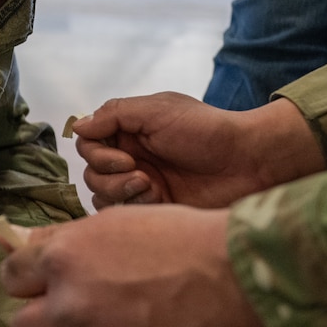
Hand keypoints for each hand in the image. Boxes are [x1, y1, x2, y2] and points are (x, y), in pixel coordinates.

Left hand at [0, 205, 273, 326]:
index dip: (30, 282)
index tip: (50, 285)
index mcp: (62, 257)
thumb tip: (17, 244)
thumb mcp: (113, 221)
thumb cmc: (183, 237)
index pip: (11, 279)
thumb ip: (62, 239)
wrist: (241, 275)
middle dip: (46, 322)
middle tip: (76, 316)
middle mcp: (69, 304)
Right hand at [75, 94, 325, 208]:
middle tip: (142, 175)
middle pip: (91, 173)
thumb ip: (114, 114)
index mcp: (130, 132)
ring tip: (152, 187)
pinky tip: (159, 200)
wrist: (249, 163)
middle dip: (110, 176)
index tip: (126, 157)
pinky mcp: (156, 210)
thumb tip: (77, 126)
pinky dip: (134, 208)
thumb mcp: (157, 110)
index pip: (89, 144)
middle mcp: (132, 158)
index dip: (98, 153)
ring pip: (103, 197)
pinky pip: (125, 216)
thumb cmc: (206, 130)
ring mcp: (143, 186)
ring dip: (120, 193)